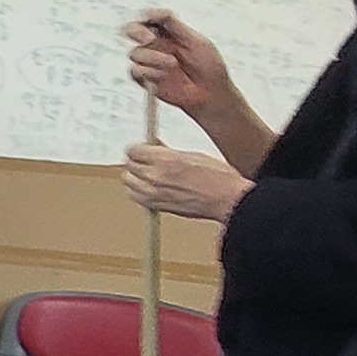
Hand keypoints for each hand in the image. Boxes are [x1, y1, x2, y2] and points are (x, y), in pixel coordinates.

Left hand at [122, 144, 247, 223]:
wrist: (228, 199)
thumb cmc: (218, 178)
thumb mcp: (192, 154)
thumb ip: (168, 153)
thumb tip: (156, 150)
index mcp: (165, 160)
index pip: (133, 150)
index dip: (137, 148)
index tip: (141, 149)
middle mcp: (156, 177)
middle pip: (128, 166)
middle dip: (136, 162)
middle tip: (145, 161)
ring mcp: (155, 194)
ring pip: (128, 183)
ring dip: (134, 177)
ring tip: (145, 175)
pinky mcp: (158, 207)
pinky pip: (136, 198)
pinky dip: (138, 192)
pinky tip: (148, 189)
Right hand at [124, 9, 234, 114]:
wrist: (210, 93)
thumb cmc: (209, 66)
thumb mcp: (197, 41)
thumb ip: (177, 27)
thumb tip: (161, 14)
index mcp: (168, 32)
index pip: (150, 18)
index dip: (147, 16)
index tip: (150, 17)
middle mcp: (156, 45)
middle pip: (133, 31)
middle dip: (137, 32)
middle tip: (149, 38)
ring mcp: (150, 62)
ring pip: (135, 53)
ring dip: (153, 58)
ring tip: (173, 64)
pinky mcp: (146, 79)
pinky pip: (135, 71)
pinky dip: (147, 73)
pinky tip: (162, 76)